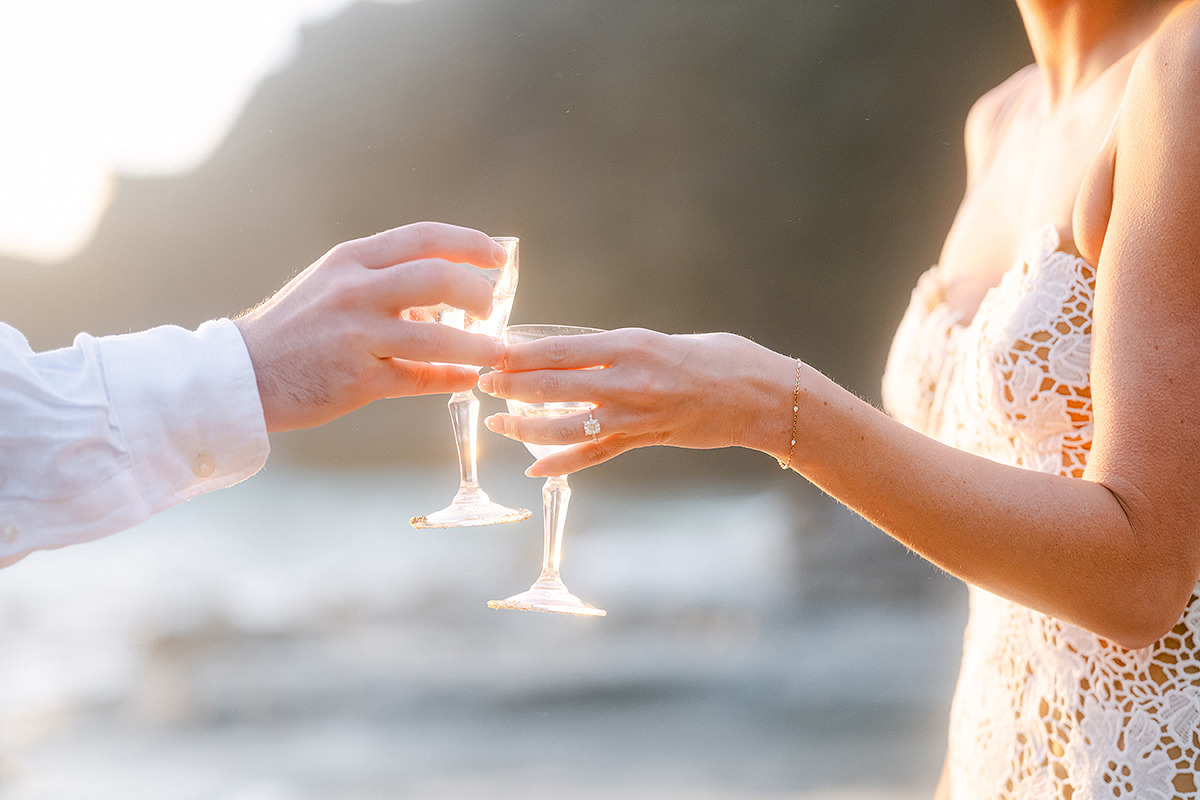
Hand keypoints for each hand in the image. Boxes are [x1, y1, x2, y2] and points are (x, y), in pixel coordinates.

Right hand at [233, 221, 506, 431]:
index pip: (424, 237)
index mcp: (352, 260)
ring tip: (495, 352)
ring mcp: (356, 337)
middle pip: (438, 280)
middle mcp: (354, 291)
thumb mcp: (333, 284)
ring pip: (437, 339)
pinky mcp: (356, 381)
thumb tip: (444, 290)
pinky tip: (465, 379)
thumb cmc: (296, 328)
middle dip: (479, 294)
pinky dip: (449, 379)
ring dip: (477, 346)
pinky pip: (419, 380)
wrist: (243, 375)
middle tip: (493, 308)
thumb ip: (384, 279)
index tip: (498, 257)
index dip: (470, 243)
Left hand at [478, 328, 798, 475]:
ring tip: (497, 423)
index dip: (518, 355)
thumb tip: (573, 355)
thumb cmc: (717, 357)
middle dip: (510, 386)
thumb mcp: (660, 340)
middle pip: (553, 386)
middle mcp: (628, 381)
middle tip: (479, 382)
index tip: (489, 352)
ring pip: (566, 425)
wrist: (761, 396)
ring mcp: (635, 415)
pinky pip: (594, 455)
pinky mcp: (644, 440)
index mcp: (630, 345)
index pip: (560, 350)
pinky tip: (533, 468)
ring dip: (525, 426)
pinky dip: (561, 463)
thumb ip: (617, 350)